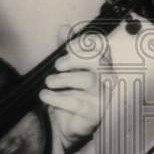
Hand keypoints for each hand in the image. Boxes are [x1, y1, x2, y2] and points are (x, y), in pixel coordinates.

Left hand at [39, 30, 111, 149]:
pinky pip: (76, 102)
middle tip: (57, 66)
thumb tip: (64, 28)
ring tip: (49, 82)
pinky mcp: (96, 113)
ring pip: (86, 80)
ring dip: (62, 79)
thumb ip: (65, 49)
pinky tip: (45, 95)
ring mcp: (104, 96)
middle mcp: (108, 78)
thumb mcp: (67, 69)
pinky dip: (55, 98)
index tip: (68, 48)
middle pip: (97, 61)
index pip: (102, 46)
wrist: (69, 124)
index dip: (85, 43)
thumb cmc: (70, 93)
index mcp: (103, 64)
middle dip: (74, 60)